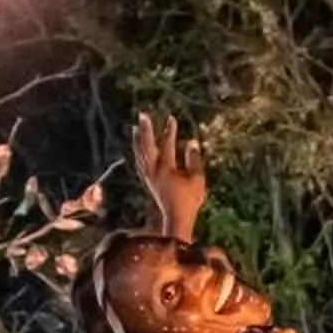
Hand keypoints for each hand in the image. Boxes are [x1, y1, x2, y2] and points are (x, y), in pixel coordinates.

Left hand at [134, 110, 206, 239]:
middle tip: (142, 115)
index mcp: (166, 169)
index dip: (169, 131)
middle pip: (147, 146)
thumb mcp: (197, 179)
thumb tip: (192, 142)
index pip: (167, 145)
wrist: (177, 218)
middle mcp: (154, 171)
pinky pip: (139, 162)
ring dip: (138, 139)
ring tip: (135, 127)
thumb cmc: (190, 199)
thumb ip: (194, 159)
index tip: (171, 118)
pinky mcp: (147, 181)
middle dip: (145, 129)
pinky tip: (137, 147)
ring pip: (140, 154)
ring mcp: (148, 176)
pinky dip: (138, 152)